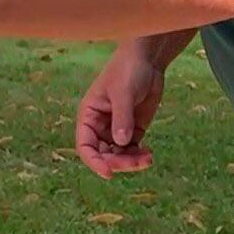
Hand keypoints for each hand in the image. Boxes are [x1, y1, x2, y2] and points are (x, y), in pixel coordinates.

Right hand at [76, 42, 164, 178]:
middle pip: (103, 154)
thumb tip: (121, 143)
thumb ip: (121, 119)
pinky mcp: (133, 129)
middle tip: (137, 162)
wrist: (148, 60)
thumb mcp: (123, 93)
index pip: (85, 145)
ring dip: (130, 162)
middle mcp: (100, 125)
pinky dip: (138, 156)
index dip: (94, 161)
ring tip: (147, 158)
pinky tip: (148, 154)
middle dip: (118, 162)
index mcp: (89, 115)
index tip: (108, 172)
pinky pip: (132, 150)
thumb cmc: (128, 70)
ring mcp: (117, 128)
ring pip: (118, 155)